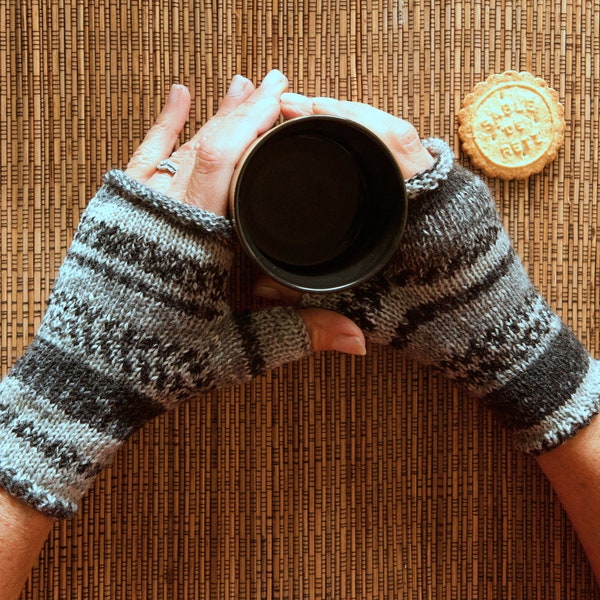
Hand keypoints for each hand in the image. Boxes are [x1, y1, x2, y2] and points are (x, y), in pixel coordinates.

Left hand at [124, 73, 365, 355]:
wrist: (91, 372)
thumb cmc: (163, 363)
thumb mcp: (237, 350)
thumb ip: (298, 335)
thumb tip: (360, 340)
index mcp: (198, 240)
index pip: (226, 160)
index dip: (256, 123)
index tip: (285, 99)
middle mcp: (165, 213)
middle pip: (209, 144)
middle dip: (246, 110)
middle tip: (277, 83)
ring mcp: (136, 209)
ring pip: (181, 147)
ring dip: (216, 116)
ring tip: (243, 86)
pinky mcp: (115, 211)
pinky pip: (144, 158)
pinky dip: (162, 125)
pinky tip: (179, 95)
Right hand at [258, 99, 599, 453]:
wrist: (487, 333)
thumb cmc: (431, 323)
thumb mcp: (364, 308)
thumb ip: (312, 298)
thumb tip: (259, 288)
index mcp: (424, 210)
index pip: (388, 140)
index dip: (341, 116)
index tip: (299, 106)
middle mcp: (442, 188)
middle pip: (391, 126)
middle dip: (339, 110)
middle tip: (292, 105)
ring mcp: (452, 186)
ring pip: (402, 134)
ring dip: (357, 121)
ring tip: (313, 114)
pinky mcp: (453, 191)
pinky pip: (413, 151)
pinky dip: (377, 138)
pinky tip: (351, 138)